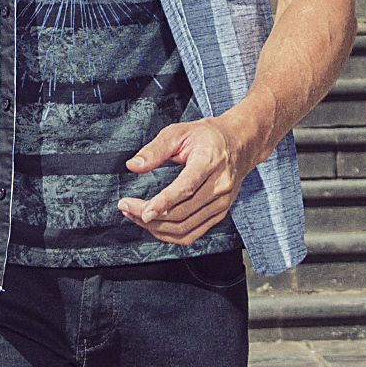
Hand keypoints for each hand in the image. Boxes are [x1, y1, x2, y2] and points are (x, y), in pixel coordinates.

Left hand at [117, 115, 252, 246]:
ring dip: (156, 228)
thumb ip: (155, 149)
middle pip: (182, 212)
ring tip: (134, 215)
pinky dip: (169, 235)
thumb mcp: (179, 131)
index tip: (143, 212)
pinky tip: (153, 225)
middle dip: (149, 216)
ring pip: (185, 227)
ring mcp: (221, 203)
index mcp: (210, 161)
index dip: (164, 203)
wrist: (239, 144)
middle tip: (125, 207)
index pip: (187, 187)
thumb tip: (133, 165)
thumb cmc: (207, 136)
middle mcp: (220, 186)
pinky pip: (192, 234)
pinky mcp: (219, 214)